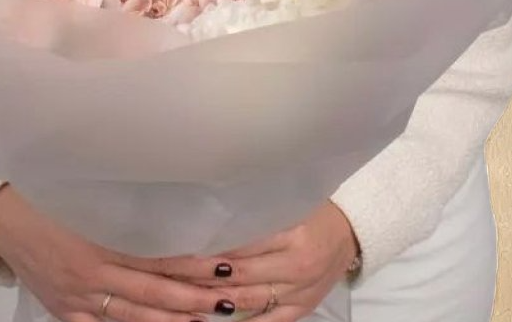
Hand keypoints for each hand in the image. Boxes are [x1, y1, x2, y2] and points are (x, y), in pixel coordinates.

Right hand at [0, 185, 240, 321]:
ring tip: (207, 319)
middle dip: (193, 299)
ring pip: (134, 317)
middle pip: (152, 292)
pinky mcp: (65, 311)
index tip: (225, 265)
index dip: (192, 264)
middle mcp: (90, 273)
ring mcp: (78, 298)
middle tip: (228, 300)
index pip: (156, 257)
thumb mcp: (86, 194)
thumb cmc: (45, 195)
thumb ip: (124, 207)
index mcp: (98, 239)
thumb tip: (171, 208)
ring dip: (173, 319)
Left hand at [136, 202, 360, 321]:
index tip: (169, 244)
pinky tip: (208, 317)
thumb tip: (203, 215)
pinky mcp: (301, 310)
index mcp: (291, 233)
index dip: (201, 247)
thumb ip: (250, 211)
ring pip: (244, 301)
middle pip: (235, 274)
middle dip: (194, 274)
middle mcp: (295, 266)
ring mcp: (299, 293)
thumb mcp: (285, 200)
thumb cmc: (312, 206)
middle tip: (160, 268)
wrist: (352, 229)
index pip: (235, 243)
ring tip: (174, 292)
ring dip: (207, 299)